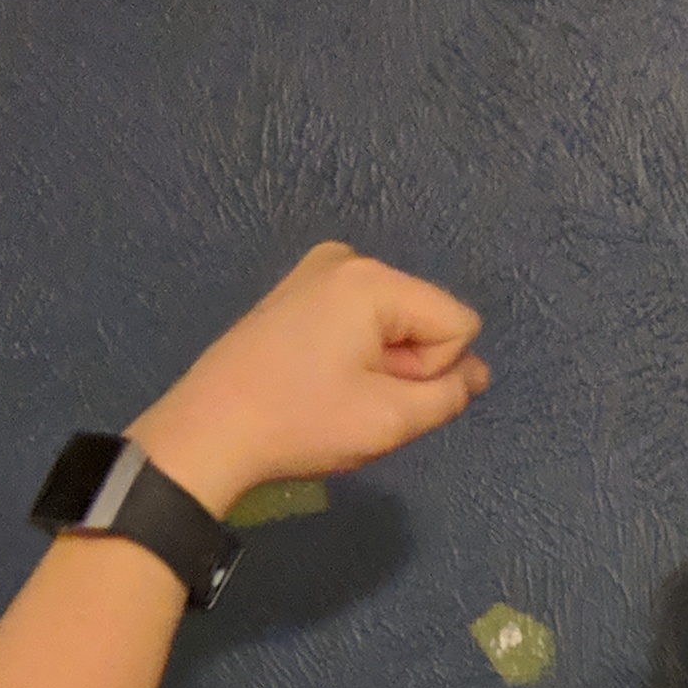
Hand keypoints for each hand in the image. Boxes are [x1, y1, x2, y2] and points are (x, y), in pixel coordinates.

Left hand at [124, 241, 489, 511]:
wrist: (211, 428)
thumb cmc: (303, 423)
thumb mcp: (391, 420)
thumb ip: (450, 395)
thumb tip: (477, 373)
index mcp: (374, 279)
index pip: (458, 323)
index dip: (436, 371)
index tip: (386, 396)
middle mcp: (348, 259)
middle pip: (424, 317)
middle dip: (407, 365)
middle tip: (357, 400)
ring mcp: (317, 271)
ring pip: (393, 322)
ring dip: (381, 364)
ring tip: (334, 391)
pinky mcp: (297, 291)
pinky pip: (359, 320)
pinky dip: (354, 353)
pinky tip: (319, 377)